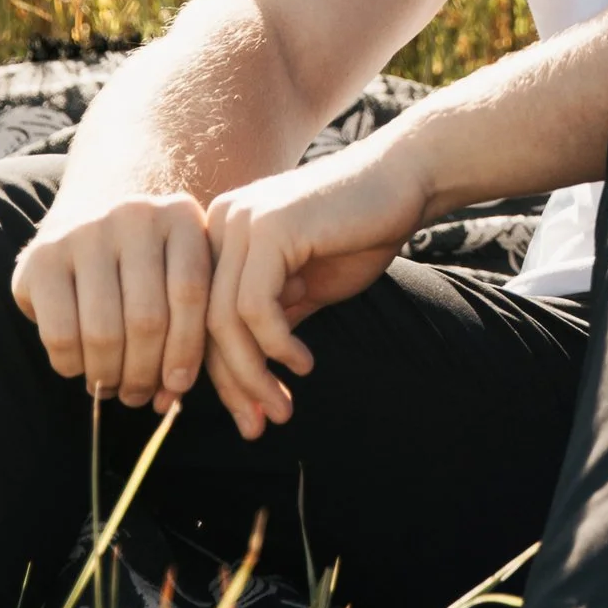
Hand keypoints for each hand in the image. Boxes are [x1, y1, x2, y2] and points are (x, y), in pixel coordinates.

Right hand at [12, 192, 212, 409]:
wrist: (89, 214)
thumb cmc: (148, 264)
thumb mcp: (178, 279)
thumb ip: (190, 331)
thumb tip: (170, 395)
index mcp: (180, 216)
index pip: (190, 294)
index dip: (185, 351)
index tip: (178, 385)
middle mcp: (133, 215)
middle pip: (146, 319)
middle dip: (143, 373)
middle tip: (137, 395)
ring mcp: (84, 232)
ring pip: (103, 332)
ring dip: (108, 375)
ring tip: (112, 387)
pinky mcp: (41, 257)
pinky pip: (60, 334)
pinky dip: (72, 365)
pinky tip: (80, 366)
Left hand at [202, 137, 427, 439]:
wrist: (406, 181)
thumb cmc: (360, 232)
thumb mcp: (306, 287)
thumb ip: (271, 322)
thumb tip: (242, 384)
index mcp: (222, 235)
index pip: (201, 319)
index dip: (219, 377)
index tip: (250, 418)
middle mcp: (219, 223)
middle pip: (204, 324)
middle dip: (232, 385)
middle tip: (260, 425)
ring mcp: (240, 222)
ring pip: (224, 321)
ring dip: (253, 374)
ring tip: (284, 404)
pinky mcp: (267, 228)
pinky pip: (254, 306)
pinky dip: (275, 345)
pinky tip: (303, 362)